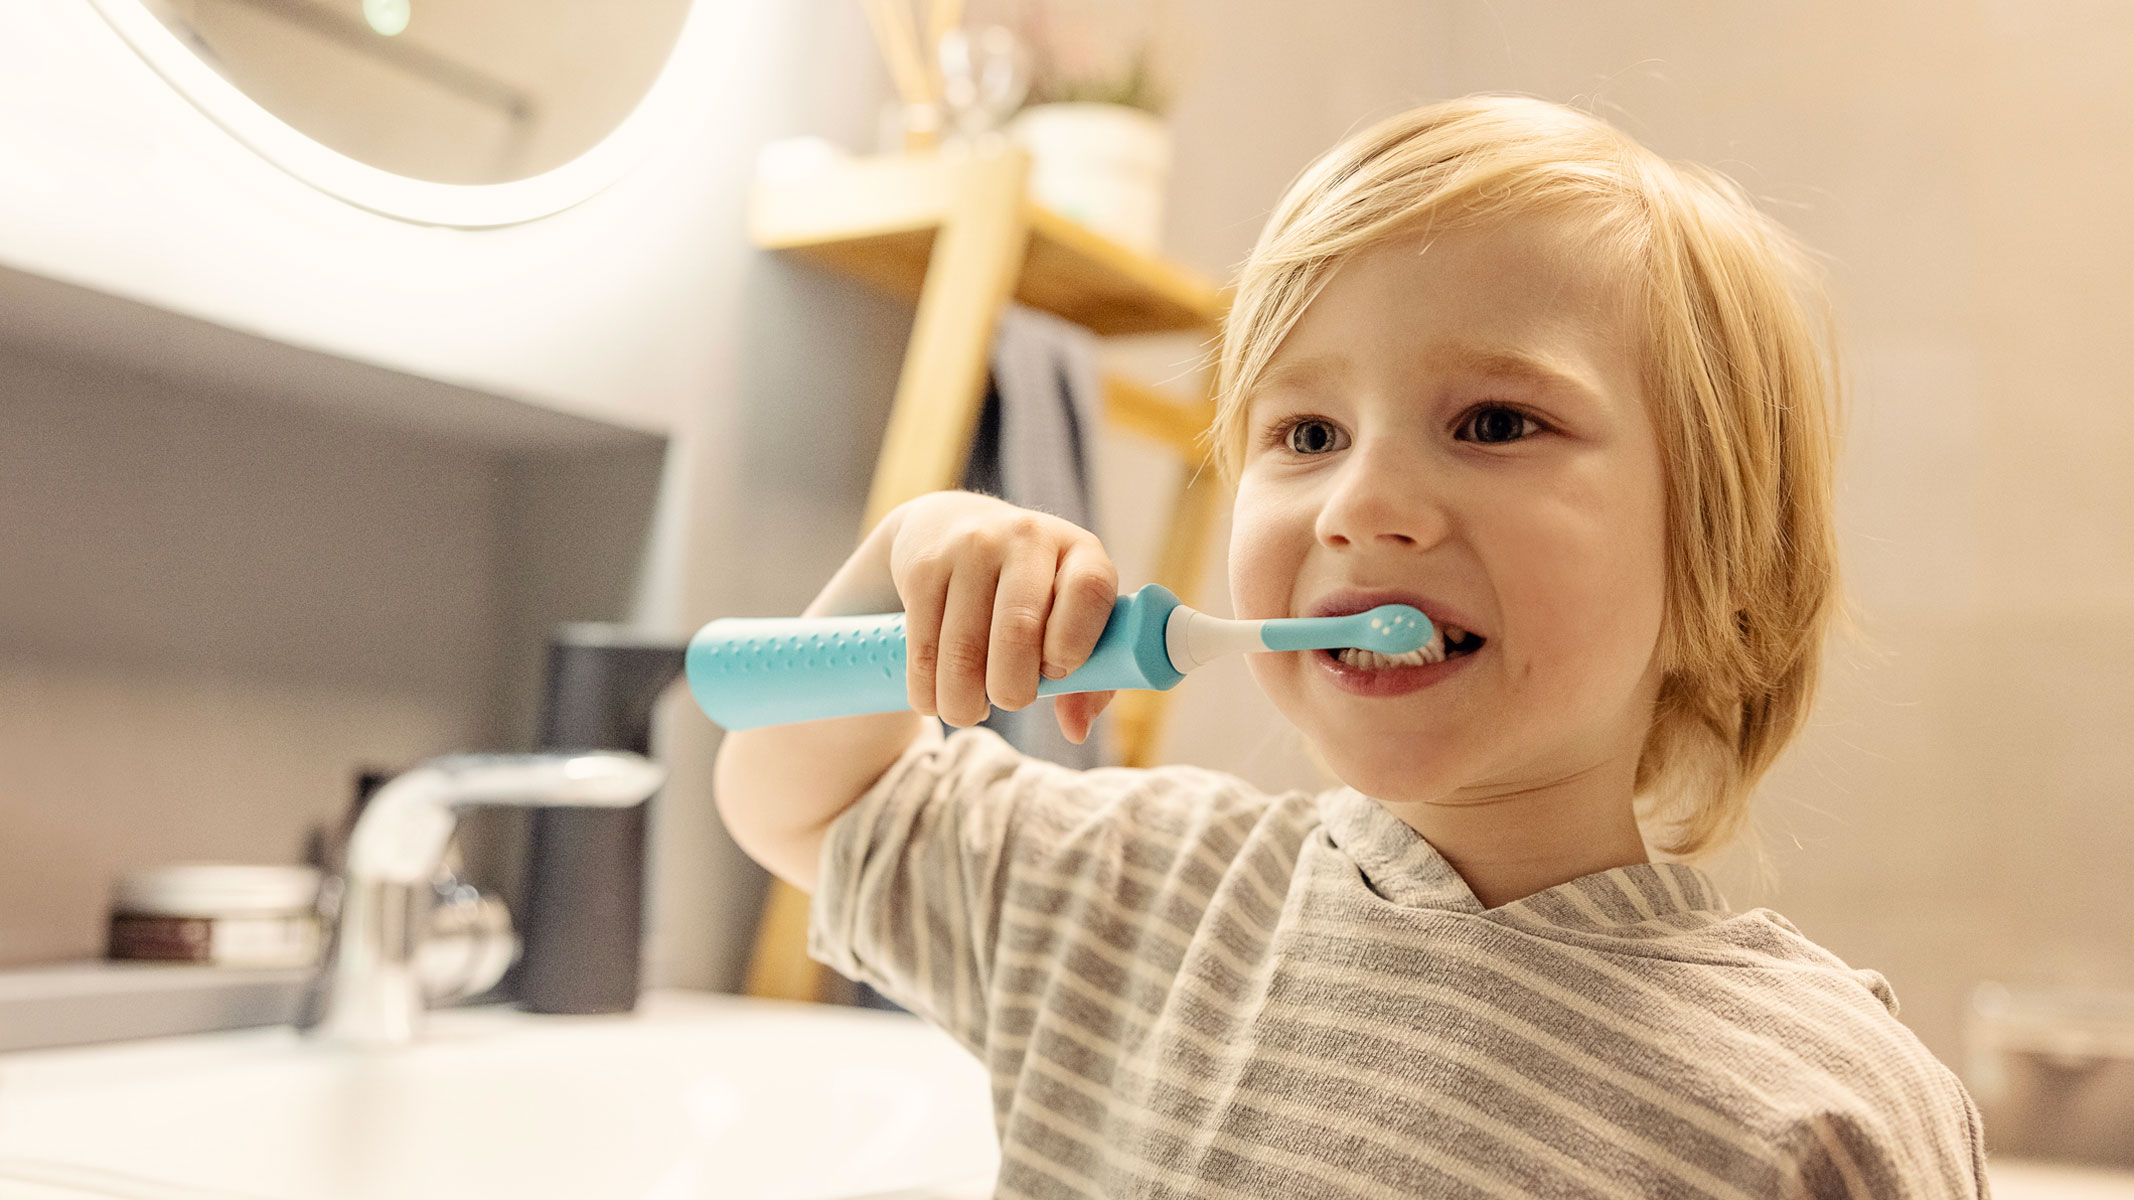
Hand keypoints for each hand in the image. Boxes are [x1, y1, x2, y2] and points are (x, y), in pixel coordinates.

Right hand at [887, 491, 1118, 743]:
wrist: (949, 524)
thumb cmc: (1029, 590)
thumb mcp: (1069, 617)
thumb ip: (1090, 680)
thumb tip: (1075, 731)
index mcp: (1078, 550)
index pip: (1089, 590)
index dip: (1075, 642)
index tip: (1057, 672)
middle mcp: (1026, 538)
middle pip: (1018, 630)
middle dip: (1012, 689)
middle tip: (1010, 701)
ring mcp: (970, 547)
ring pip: (963, 651)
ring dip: (963, 702)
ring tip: (969, 709)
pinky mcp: (922, 568)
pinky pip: (923, 650)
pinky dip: (928, 692)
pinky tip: (937, 697)